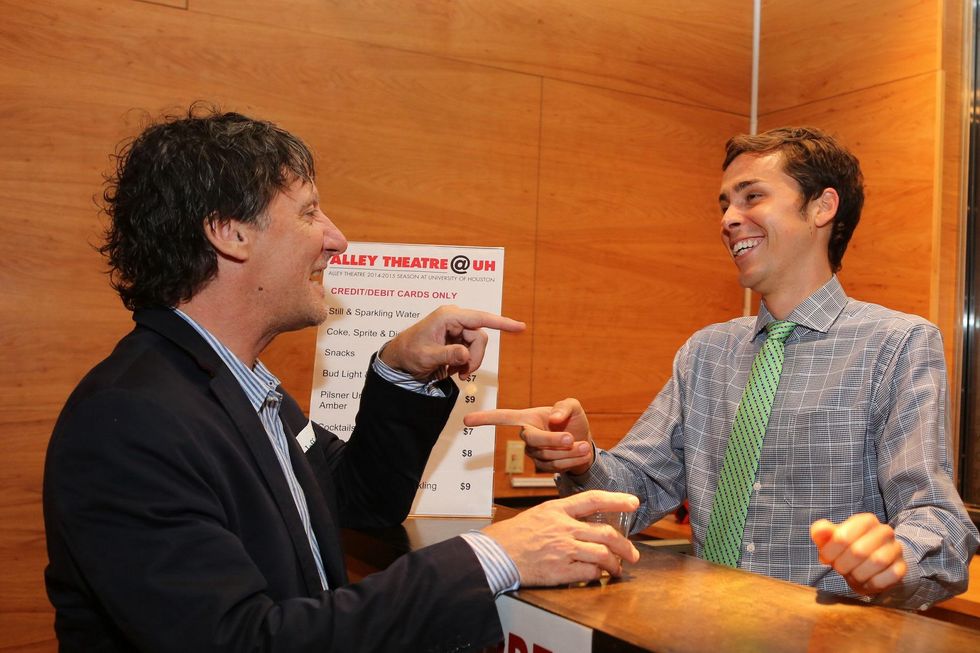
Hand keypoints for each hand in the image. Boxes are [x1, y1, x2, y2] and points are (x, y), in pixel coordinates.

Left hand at [379, 306, 524, 380]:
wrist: (399, 358)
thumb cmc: (408, 353)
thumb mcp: (426, 357)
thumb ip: (447, 355)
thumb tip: (465, 354)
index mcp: (447, 316)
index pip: (480, 318)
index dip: (501, 323)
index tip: (519, 327)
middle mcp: (454, 318)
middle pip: (480, 337)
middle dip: (475, 357)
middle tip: (465, 374)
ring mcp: (456, 327)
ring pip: (477, 344)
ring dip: (471, 361)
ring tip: (458, 373)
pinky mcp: (456, 336)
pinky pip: (471, 348)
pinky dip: (466, 361)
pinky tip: (455, 369)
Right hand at [464, 398, 593, 474]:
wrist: (585, 443)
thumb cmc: (574, 421)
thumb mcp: (573, 407)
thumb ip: (565, 407)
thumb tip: (553, 419)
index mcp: (528, 418)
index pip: (503, 417)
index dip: (486, 418)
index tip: (467, 420)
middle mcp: (527, 436)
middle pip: (533, 439)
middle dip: (552, 440)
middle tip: (570, 438)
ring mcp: (534, 453)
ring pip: (547, 455)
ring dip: (569, 451)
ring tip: (583, 445)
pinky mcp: (543, 467)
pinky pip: (555, 466)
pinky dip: (572, 459)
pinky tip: (581, 452)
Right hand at [482, 490, 640, 585]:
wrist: (496, 554)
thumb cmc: (514, 535)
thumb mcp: (539, 514)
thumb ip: (562, 515)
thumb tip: (584, 521)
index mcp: (558, 510)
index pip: (594, 499)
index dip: (617, 500)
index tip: (633, 502)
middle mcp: (564, 527)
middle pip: (606, 533)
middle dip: (625, 545)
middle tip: (632, 553)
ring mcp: (564, 549)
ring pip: (603, 554)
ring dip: (615, 563)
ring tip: (618, 568)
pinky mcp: (561, 570)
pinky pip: (590, 572)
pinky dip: (598, 575)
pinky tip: (598, 575)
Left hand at [810, 513, 906, 594]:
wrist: (868, 566)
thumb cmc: (846, 550)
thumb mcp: (830, 539)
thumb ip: (821, 532)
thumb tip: (820, 531)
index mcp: (866, 520)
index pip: (843, 536)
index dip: (830, 551)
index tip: (825, 559)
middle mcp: (884, 531)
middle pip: (858, 551)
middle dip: (843, 564)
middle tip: (839, 569)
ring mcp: (896, 549)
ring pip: (876, 562)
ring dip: (857, 574)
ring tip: (851, 575)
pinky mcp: (901, 568)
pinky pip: (887, 578)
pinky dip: (871, 584)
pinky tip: (865, 582)